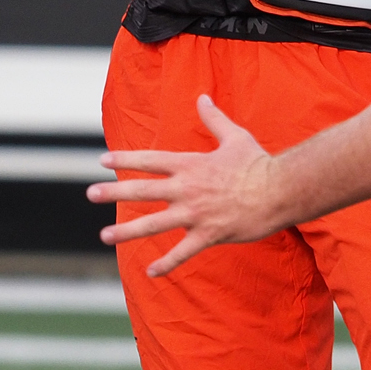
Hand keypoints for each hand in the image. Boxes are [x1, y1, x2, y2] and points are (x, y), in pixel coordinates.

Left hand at [87, 95, 282, 276]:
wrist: (280, 190)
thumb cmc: (259, 163)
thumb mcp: (234, 136)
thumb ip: (214, 119)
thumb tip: (202, 97)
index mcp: (192, 165)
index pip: (151, 160)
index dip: (125, 159)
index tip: (102, 160)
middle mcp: (188, 189)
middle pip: (143, 190)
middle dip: (114, 192)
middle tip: (90, 193)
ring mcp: (196, 214)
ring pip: (154, 224)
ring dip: (127, 231)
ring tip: (104, 235)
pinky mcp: (208, 234)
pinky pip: (182, 253)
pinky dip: (166, 263)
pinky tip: (150, 272)